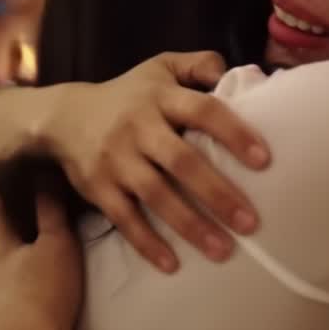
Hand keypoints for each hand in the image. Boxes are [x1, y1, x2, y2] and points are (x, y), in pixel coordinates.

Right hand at [55, 52, 269, 272]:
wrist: (64, 117)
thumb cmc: (129, 95)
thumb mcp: (160, 66)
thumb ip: (199, 64)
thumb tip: (237, 75)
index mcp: (160, 97)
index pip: (203, 111)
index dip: (234, 134)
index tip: (264, 160)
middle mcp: (138, 127)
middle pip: (182, 161)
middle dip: (217, 193)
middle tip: (251, 223)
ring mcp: (116, 159)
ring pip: (155, 195)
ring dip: (190, 225)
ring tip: (224, 250)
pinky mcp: (97, 187)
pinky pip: (124, 218)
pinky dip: (146, 243)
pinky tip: (172, 264)